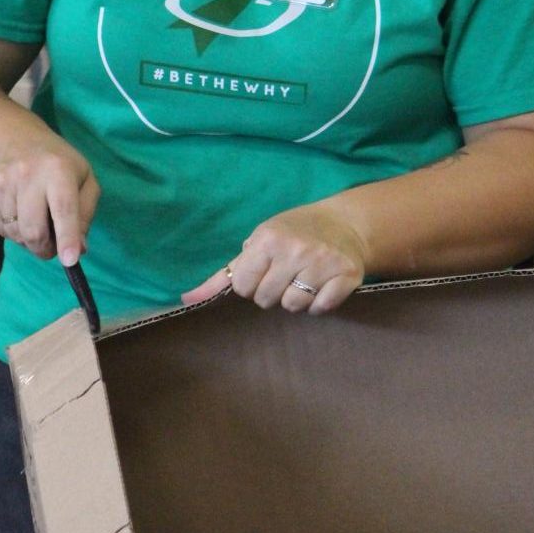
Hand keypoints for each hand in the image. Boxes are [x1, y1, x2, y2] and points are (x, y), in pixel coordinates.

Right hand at [0, 140, 99, 264]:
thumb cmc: (57, 163)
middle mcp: (26, 175)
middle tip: (53, 244)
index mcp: (58, 169)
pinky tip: (19, 212)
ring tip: (35, 219)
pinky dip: (12, 231)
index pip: (63, 208)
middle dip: (45, 248)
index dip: (67, 236)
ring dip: (28, 239)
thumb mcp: (84, 178)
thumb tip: (80, 249)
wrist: (12, 141)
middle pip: (34, 232)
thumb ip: (86, 213)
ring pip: (16, 235)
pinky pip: (0, 231)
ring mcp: (1, 185)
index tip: (69, 260)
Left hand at [181, 202, 367, 314]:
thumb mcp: (258, 244)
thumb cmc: (293, 233)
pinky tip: (323, 285)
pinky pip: (321, 308)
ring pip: (294, 307)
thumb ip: (224, 275)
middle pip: (267, 299)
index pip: (243, 287)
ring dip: (297, 299)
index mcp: (269, 238)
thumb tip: (186, 300)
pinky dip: (320, 304)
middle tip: (286, 274)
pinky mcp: (347, 275)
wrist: (345, 224)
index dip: (251, 284)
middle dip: (273, 292)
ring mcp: (324, 262)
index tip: (265, 271)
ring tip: (304, 279)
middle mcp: (296, 248)